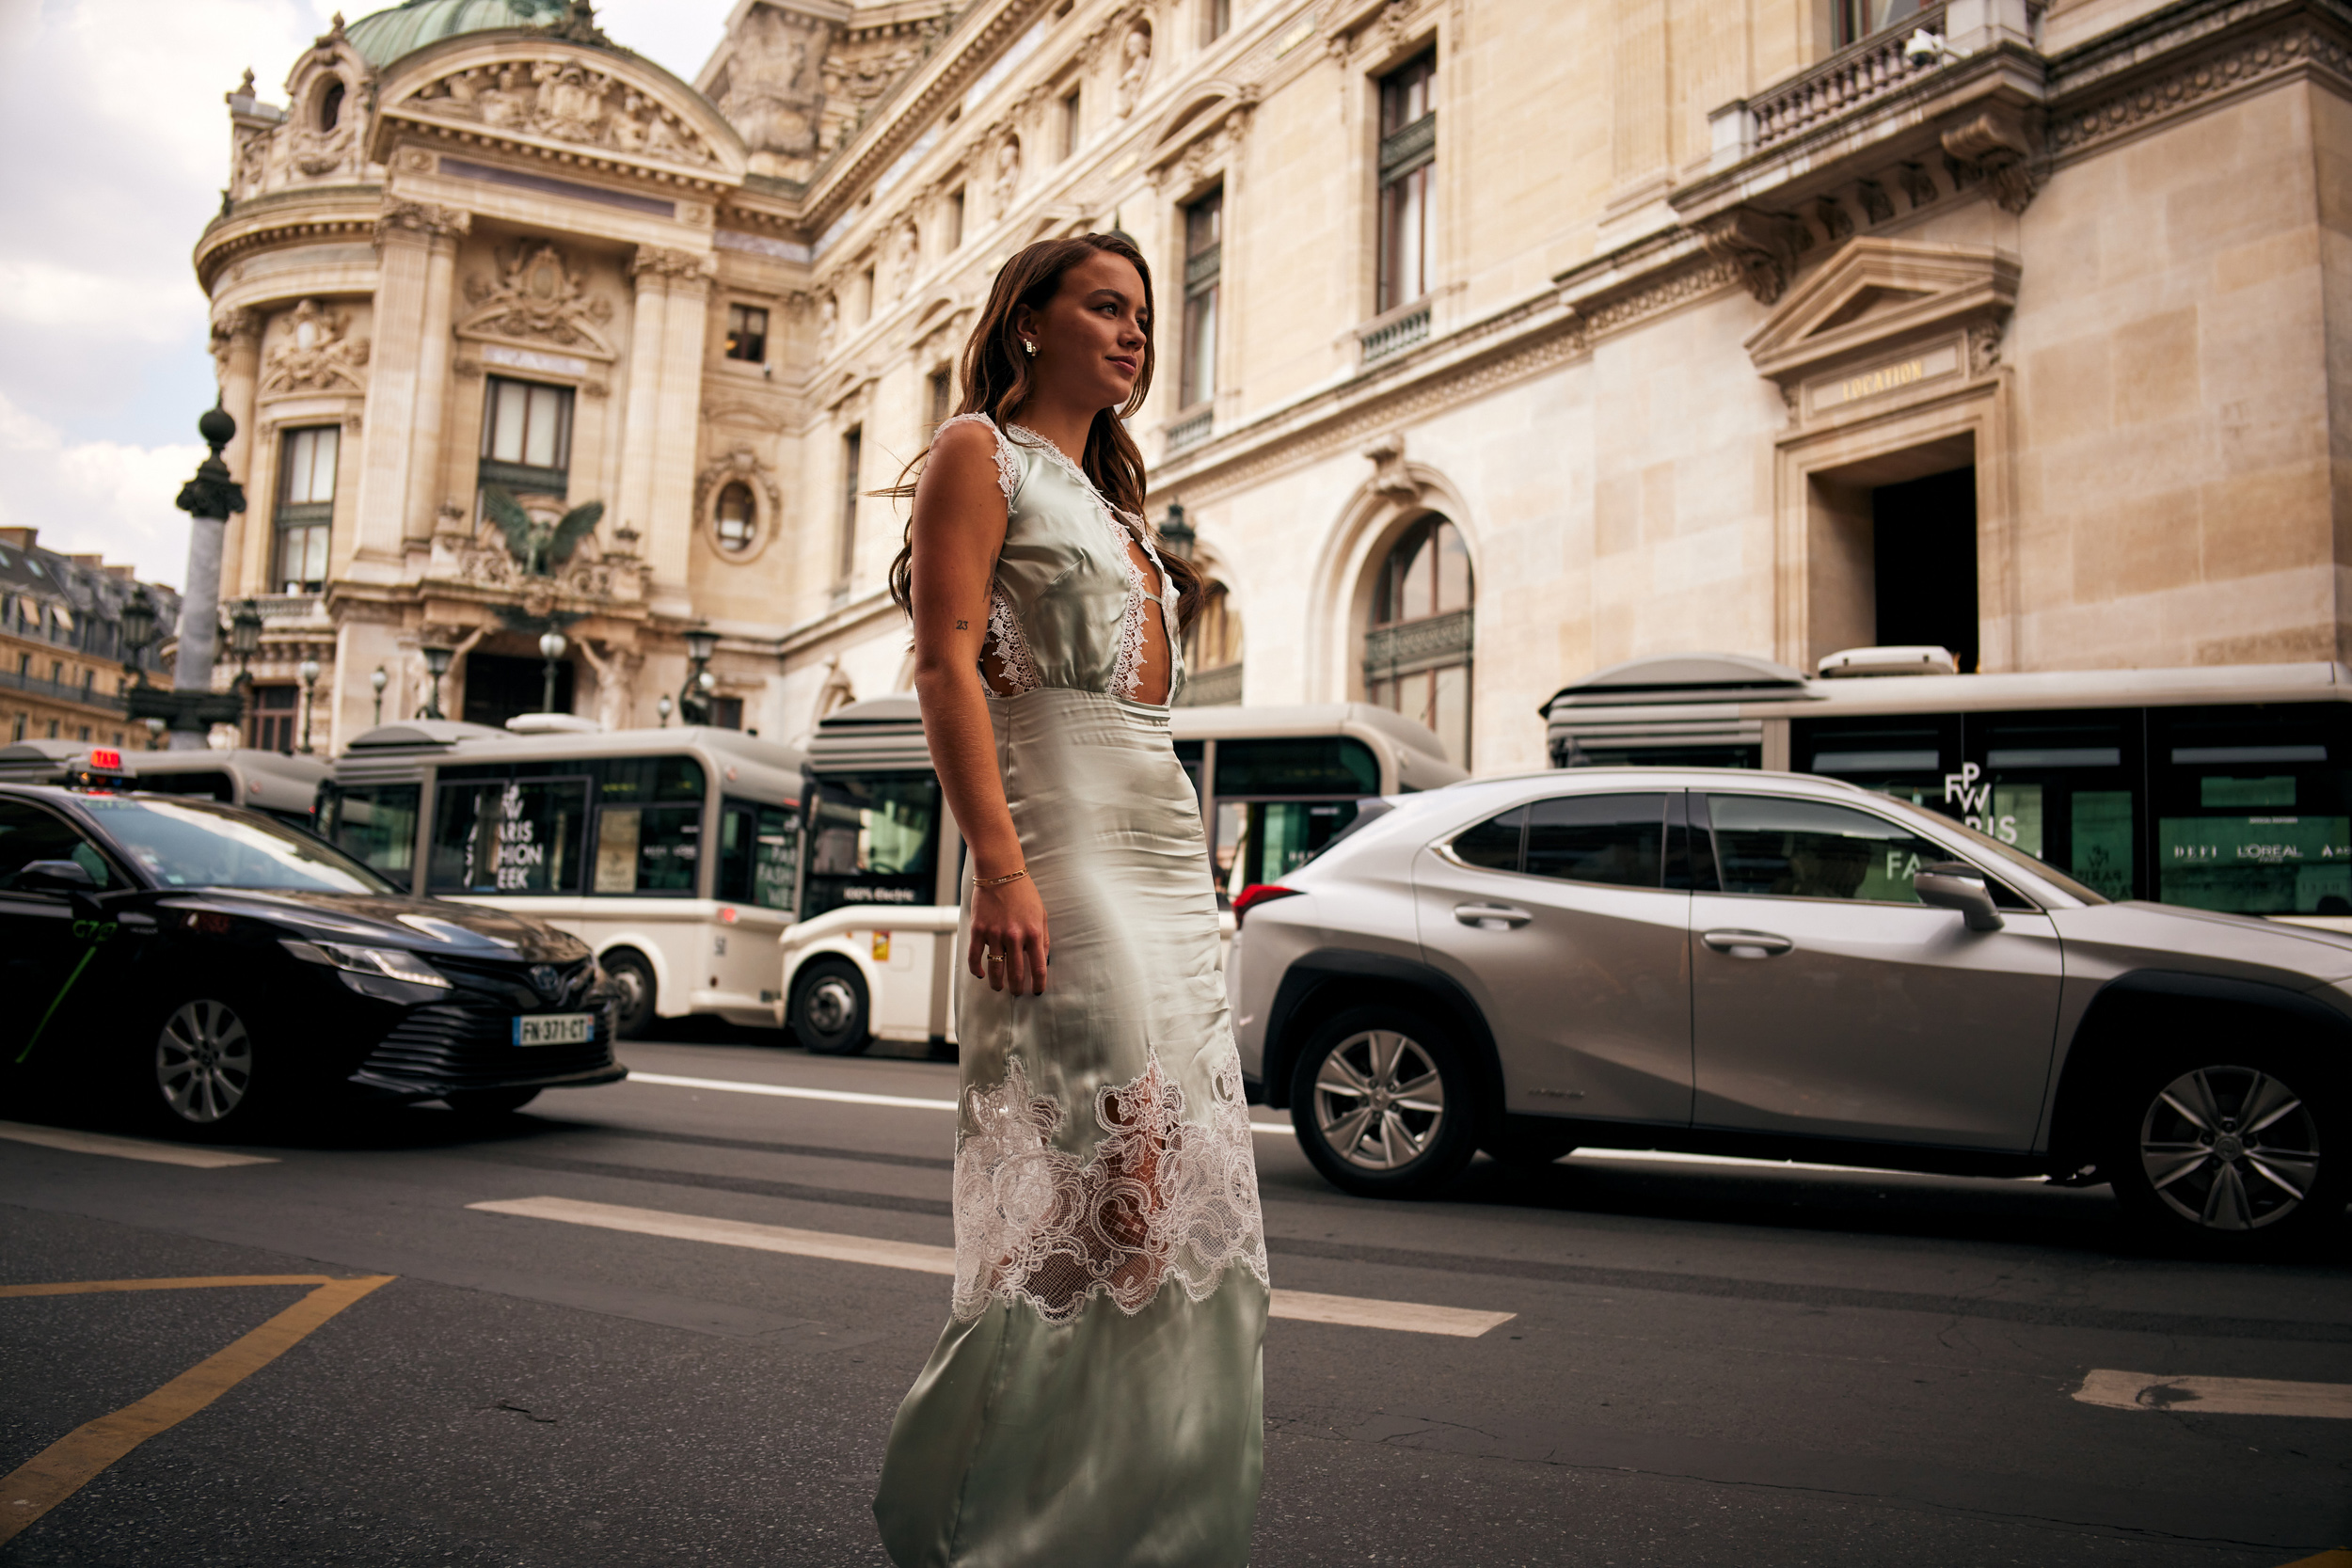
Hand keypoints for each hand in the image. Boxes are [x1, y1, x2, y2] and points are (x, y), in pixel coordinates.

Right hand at [970, 875, 1049, 994]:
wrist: (1001, 873)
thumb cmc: (1024, 894)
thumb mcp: (1042, 915)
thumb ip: (1043, 938)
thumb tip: (1043, 960)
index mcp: (1033, 933)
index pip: (1039, 968)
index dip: (1038, 984)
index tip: (1037, 991)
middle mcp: (1014, 936)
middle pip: (1016, 973)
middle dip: (1017, 988)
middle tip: (1017, 993)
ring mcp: (995, 934)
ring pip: (995, 969)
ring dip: (997, 983)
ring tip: (999, 988)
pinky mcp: (978, 930)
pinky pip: (974, 956)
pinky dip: (976, 969)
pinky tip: (980, 975)